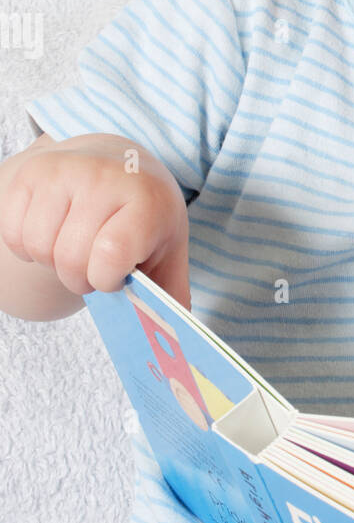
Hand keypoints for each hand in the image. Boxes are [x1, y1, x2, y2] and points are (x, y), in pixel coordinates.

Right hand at [0, 133, 190, 308]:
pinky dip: (28, 246)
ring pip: (37, 246)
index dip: (106, 279)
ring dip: (52, 261)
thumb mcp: (169, 254)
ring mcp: (64, 170)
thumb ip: (168, 302)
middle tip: (95, 266)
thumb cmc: (147, 220)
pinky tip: (54, 232)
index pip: (110, 254)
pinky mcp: (32, 171)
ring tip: (76, 248)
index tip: (116, 275)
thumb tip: (169, 356)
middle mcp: (104, 177)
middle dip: (80, 278)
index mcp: (146, 201)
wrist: (125, 167)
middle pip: (69, 257)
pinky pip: (13, 232)